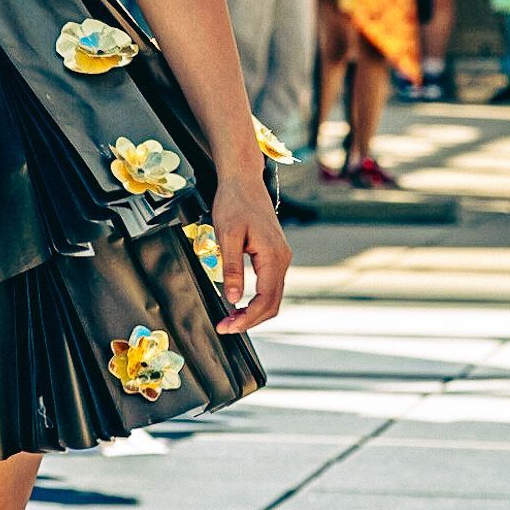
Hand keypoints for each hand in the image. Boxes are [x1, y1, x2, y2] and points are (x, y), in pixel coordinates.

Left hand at [212, 171, 289, 334]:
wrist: (244, 181)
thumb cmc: (234, 203)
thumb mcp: (226, 235)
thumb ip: (231, 267)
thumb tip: (232, 298)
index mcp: (273, 256)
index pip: (265, 299)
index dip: (246, 318)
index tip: (227, 326)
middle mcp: (283, 259)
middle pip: (273, 303)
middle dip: (250, 319)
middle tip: (226, 327)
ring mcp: (281, 257)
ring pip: (273, 296)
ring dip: (254, 311)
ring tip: (230, 319)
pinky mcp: (275, 255)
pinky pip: (270, 285)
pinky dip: (257, 299)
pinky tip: (240, 303)